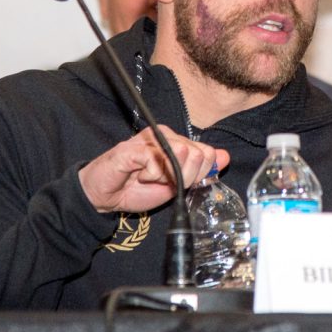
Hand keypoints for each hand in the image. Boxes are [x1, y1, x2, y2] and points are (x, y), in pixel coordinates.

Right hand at [78, 126, 229, 212]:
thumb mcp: (176, 184)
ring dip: (167, 176)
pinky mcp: (135, 145)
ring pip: (183, 154)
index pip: (208, 153)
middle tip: (162, 181)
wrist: (106, 197)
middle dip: (184, 177)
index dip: (198, 175)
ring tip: (148, 177)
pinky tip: (138, 175)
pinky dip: (151, 176)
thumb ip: (200, 171)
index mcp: (178, 141)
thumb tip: (225, 157)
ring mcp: (151, 138)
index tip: (177, 182)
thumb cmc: (137, 189)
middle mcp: (166, 134)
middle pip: (198, 154)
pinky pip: (159, 161)